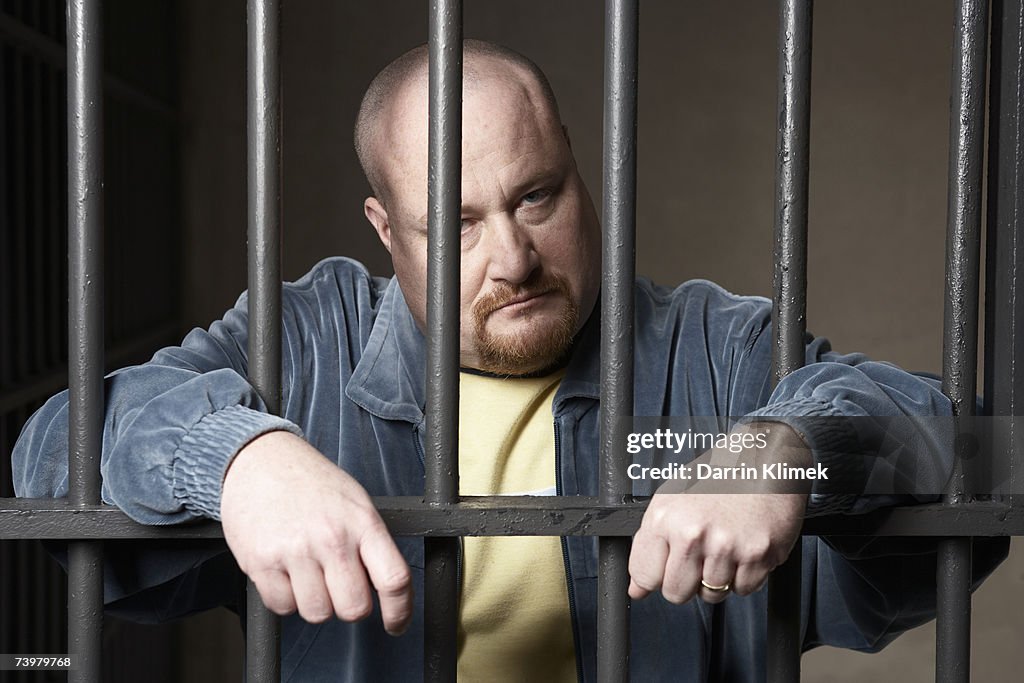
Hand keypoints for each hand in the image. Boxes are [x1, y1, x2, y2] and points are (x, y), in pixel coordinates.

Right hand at [220, 430, 412, 633]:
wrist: (260, 459)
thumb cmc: (310, 482)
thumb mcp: (355, 503)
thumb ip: (371, 543)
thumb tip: (384, 587)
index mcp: (362, 522)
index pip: (393, 579)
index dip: (399, 611)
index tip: (396, 624)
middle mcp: (331, 538)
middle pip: (354, 608)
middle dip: (350, 606)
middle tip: (339, 586)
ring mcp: (295, 551)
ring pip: (317, 613)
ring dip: (315, 602)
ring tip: (308, 571)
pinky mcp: (261, 562)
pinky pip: (282, 607)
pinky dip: (285, 598)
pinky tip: (286, 571)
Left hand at [627, 423, 809, 604]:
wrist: (765, 459)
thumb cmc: (719, 478)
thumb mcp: (672, 500)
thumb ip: (650, 545)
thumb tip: (637, 588)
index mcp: (665, 517)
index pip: (645, 575)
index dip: (654, 577)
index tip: (664, 570)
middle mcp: (693, 532)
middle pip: (676, 593)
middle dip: (685, 583)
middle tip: (697, 558)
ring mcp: (726, 545)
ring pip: (712, 595)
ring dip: (718, 579)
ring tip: (724, 546)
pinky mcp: (758, 554)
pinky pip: (744, 589)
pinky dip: (745, 576)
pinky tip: (743, 548)